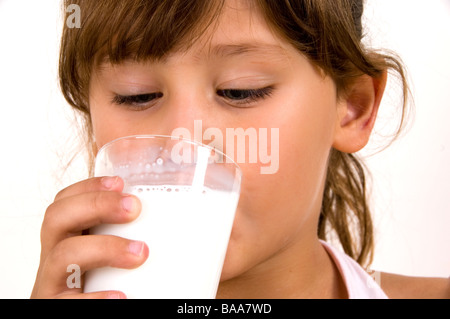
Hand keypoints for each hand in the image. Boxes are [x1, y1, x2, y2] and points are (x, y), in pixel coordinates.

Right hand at [30, 176, 147, 298]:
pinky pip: (67, 303)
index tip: (122, 181)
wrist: (124, 307)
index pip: (64, 203)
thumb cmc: (132, 285)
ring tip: (140, 253)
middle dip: (94, 204)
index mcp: (71, 240)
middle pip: (55, 218)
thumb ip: (157, 236)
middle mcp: (55, 259)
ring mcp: (54, 286)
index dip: (87, 186)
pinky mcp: (58, 308)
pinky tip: (122, 298)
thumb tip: (215, 223)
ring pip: (62, 256)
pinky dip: (95, 299)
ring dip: (103, 248)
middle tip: (134, 208)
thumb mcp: (133, 257)